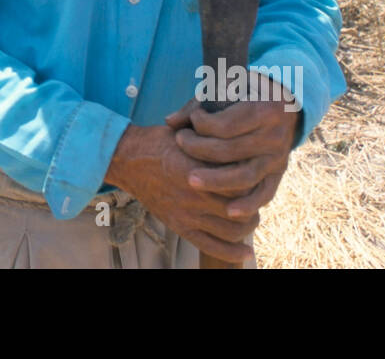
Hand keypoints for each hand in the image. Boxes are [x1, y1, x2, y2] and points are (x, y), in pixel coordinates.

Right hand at [104, 108, 257, 264]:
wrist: (128, 160)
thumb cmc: (160, 142)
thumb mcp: (189, 132)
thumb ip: (214, 141)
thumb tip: (242, 141)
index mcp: (200, 166)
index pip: (241, 180)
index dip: (254, 180)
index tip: (256, 176)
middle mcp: (196, 192)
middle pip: (242, 206)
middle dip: (254, 204)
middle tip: (256, 200)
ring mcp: (188, 212)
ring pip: (232, 229)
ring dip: (247, 226)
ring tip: (250, 220)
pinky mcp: (180, 226)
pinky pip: (211, 246)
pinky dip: (232, 252)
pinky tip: (246, 252)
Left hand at [167, 77, 299, 223]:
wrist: (285, 103)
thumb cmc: (248, 95)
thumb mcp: (227, 92)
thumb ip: (197, 107)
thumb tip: (169, 122)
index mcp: (263, 111)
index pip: (225, 126)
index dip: (202, 124)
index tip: (192, 119)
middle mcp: (274, 136)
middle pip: (230, 151)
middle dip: (199, 149)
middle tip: (180, 143)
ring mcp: (278, 157)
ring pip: (245, 175)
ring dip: (216, 181)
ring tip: (191, 180)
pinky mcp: (278, 173)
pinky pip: (265, 193)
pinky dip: (248, 204)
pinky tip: (229, 211)